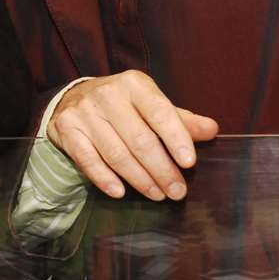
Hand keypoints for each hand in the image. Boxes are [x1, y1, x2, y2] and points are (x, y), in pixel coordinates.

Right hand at [46, 71, 217, 200]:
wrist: (72, 99)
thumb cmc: (122, 105)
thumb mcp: (151, 105)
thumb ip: (180, 119)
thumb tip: (212, 130)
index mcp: (134, 84)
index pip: (160, 113)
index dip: (176, 138)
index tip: (189, 163)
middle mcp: (108, 95)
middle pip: (140, 139)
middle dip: (161, 170)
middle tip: (177, 191)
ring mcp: (85, 113)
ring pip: (116, 154)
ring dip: (139, 179)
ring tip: (157, 195)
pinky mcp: (67, 130)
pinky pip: (88, 160)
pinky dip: (105, 179)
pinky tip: (120, 192)